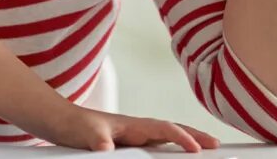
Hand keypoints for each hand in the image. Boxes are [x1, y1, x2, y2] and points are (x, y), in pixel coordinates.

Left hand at [45, 106, 220, 152]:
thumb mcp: (85, 134)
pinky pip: (156, 145)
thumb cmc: (73, 125)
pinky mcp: (129, 143)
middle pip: (172, 130)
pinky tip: (177, 154)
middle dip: (195, 135)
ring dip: (186, 140)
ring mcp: (134, 135)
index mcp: (132, 124)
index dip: (181, 138)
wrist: (59, 121)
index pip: (163, 129)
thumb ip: (98, 141)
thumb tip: (107, 150)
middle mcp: (137, 128)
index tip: (197, 149)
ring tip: (206, 148)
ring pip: (167, 137)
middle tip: (217, 144)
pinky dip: (171, 147)